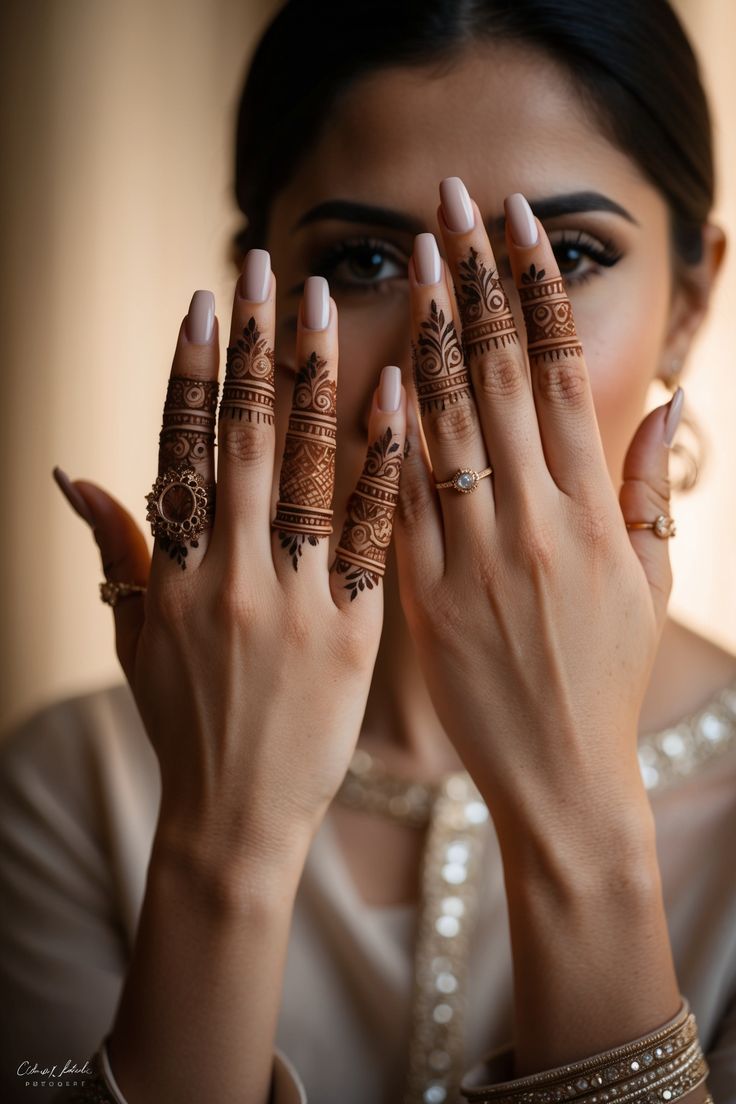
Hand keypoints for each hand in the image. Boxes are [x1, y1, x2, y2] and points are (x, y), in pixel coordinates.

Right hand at [54, 255, 406, 871]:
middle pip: (241, 436)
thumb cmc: (186, 722)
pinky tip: (399, 395)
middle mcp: (226, 571)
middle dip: (252, 344)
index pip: (179, 445)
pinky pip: (370, 531)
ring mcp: (291, 598)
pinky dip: (382, 461)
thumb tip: (75, 473)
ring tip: (326, 305)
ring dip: (315, 377)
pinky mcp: (351, 628)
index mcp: (171, 569)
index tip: (206, 299)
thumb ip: (116, 549)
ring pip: (304, 467)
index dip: (190, 368)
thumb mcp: (133, 638)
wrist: (237, 815)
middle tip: (268, 264)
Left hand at [393, 181, 680, 834]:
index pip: (561, 375)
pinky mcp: (425, 596)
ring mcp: (476, 557)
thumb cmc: (606, 676)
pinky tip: (373, 372)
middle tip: (450, 205)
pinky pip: (403, 503)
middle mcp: (535, 521)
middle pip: (498, 378)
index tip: (519, 224)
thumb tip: (668, 405)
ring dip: (427, 333)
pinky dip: (388, 437)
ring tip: (413, 260)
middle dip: (476, 281)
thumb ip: (651, 490)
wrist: (559, 773)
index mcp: (595, 513)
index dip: (538, 291)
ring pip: (446, 425)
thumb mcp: (649, 580)